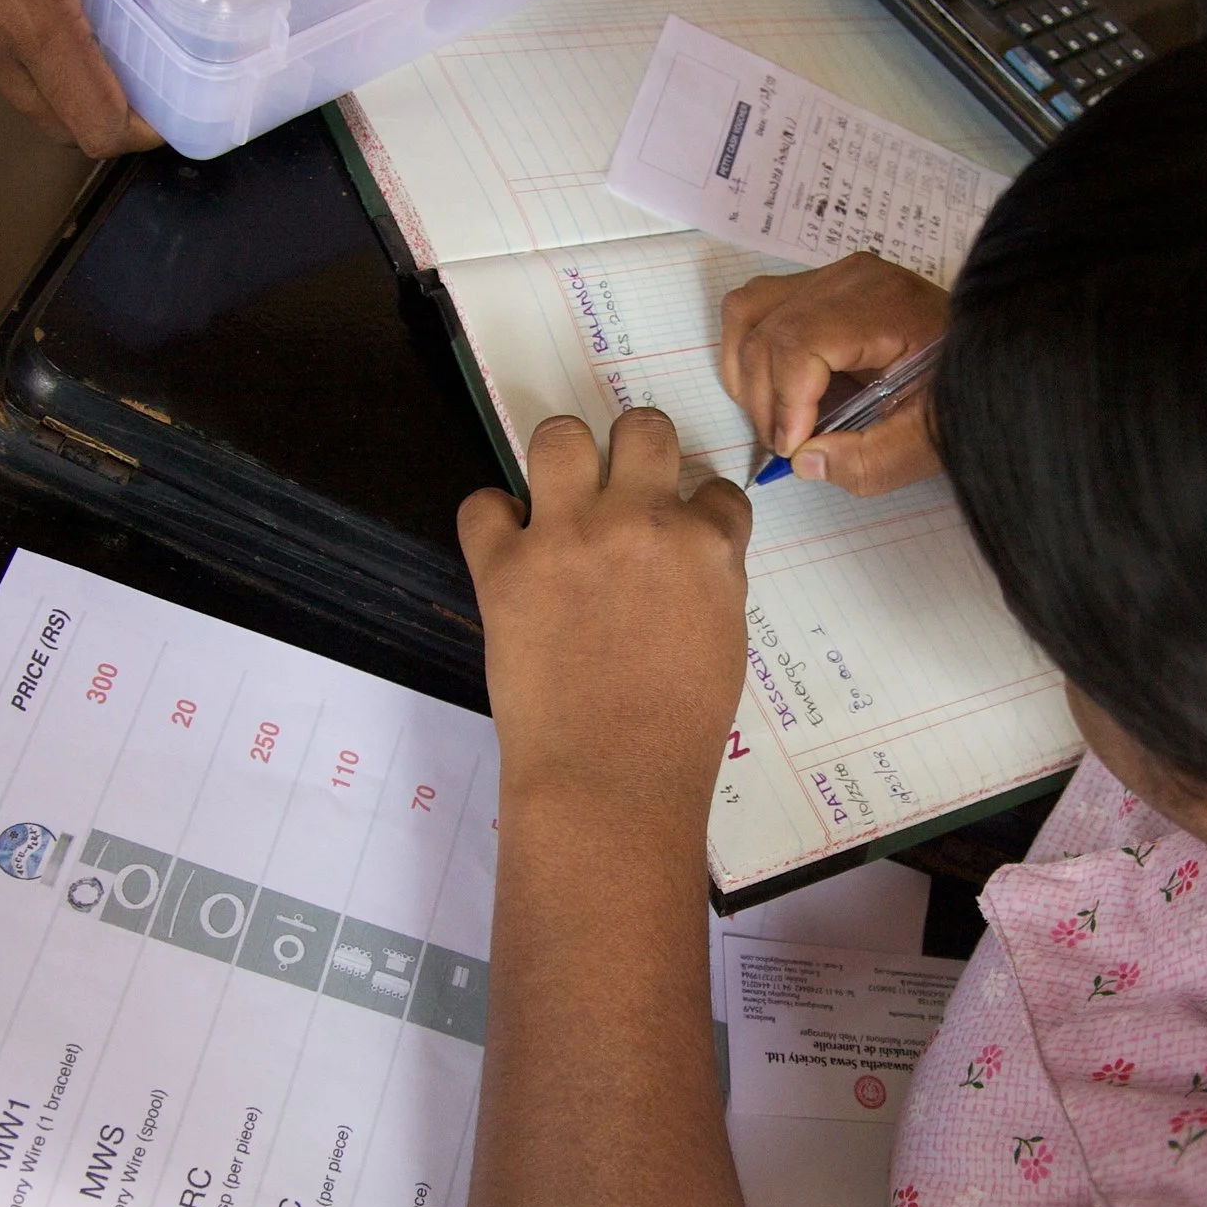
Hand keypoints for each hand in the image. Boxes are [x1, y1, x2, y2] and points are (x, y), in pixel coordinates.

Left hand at [459, 411, 752, 822]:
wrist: (611, 777)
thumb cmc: (679, 728)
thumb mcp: (725, 641)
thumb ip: (708, 581)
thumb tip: (685, 557)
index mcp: (706, 546)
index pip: (715, 488)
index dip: (696, 508)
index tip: (680, 534)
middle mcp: (640, 522)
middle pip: (642, 428)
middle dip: (635, 452)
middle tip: (620, 494)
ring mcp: (567, 537)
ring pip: (559, 435)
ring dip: (562, 459)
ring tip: (559, 497)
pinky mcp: (504, 565)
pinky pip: (482, 504)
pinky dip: (491, 521)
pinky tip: (507, 547)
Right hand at [717, 252, 947, 495]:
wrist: (994, 356)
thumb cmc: (966, 391)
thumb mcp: (930, 440)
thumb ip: (870, 460)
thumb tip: (804, 461)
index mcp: (885, 304)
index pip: (798, 342)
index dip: (785, 403)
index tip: (794, 449)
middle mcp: (850, 278)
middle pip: (765, 331)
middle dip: (764, 400)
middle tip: (789, 448)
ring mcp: (832, 276)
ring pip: (748, 313)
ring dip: (748, 374)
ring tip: (777, 420)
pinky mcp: (820, 286)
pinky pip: (756, 308)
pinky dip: (750, 352)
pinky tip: (777, 392)